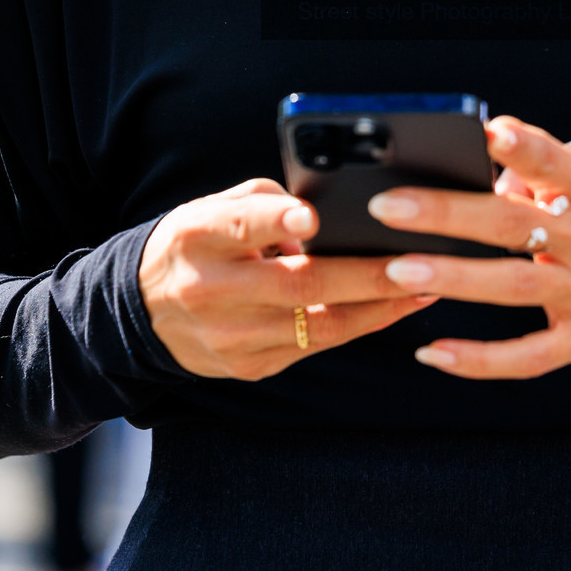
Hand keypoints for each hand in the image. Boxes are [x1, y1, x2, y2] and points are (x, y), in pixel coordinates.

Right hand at [137, 178, 435, 379]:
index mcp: (198, 237)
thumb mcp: (212, 208)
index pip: (238, 225)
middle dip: (368, 276)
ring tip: (429, 286)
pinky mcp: (248, 367)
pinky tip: (392, 309)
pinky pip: (315, 347)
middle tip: (420, 262)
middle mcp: (211, 289)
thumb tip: (327, 220)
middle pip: (299, 285)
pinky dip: (358, 326)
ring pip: (319, 327)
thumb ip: (267, 203)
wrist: (141, 312)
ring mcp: (231, 337)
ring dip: (380, 308)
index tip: (313, 217)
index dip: (276, 220)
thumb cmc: (195, 245)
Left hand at [369, 117, 570, 379]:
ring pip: (510, 289)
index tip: (485, 132)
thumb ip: (550, 161)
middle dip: (444, 214)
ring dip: (451, 278)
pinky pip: (527, 357)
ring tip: (396, 269)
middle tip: (389, 206)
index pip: (555, 161)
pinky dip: (479, 361)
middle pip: (509, 225)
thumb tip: (489, 173)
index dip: (521, 146)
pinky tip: (433, 353)